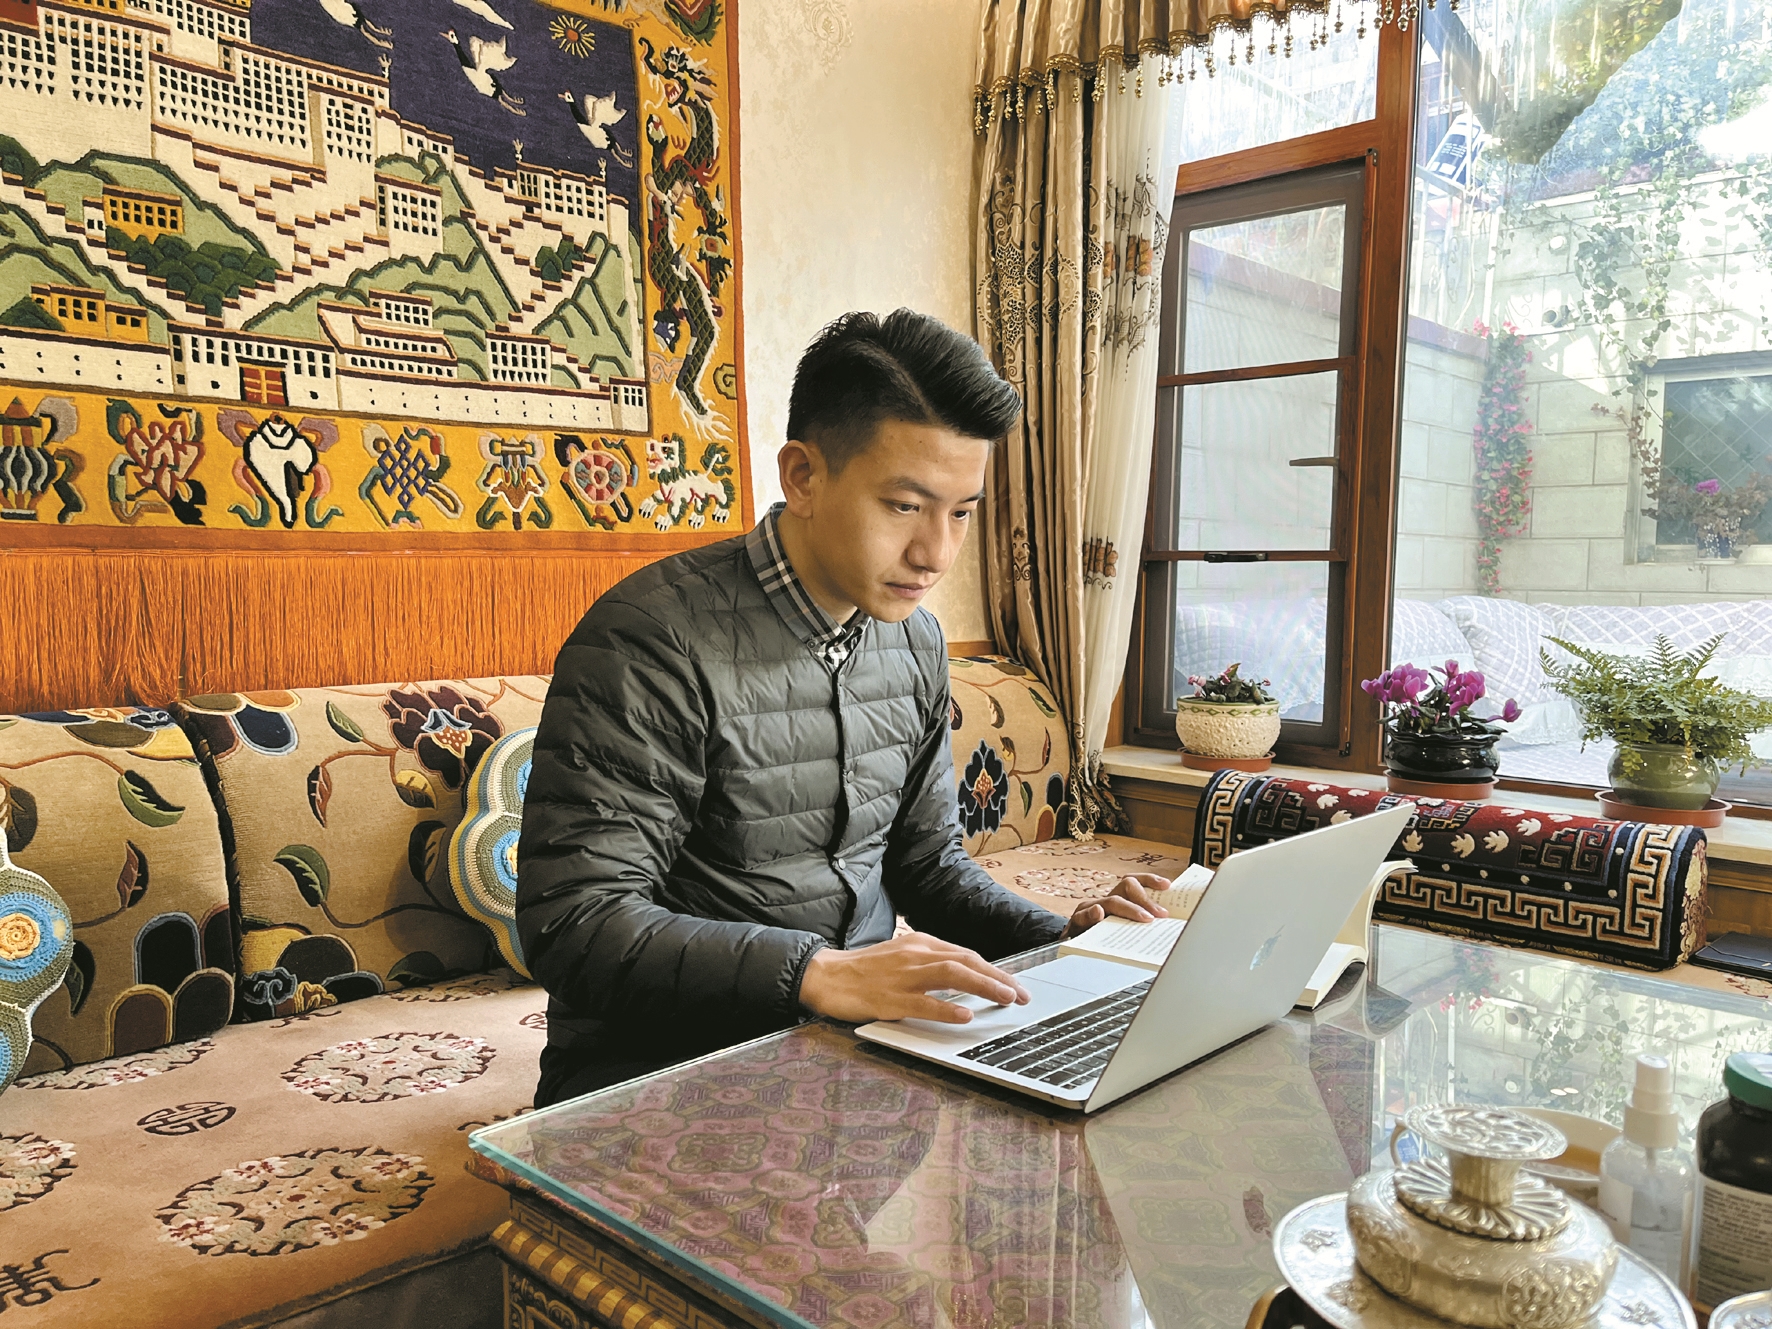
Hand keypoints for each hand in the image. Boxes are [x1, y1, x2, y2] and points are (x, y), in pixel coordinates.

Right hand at [798, 932, 1030, 1024]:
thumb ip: (929, 964)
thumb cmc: (864, 971)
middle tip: (1023, 995)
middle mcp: (915, 955)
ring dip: (984, 985)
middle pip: (966, 961)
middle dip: (999, 977)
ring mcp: (903, 976)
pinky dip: (947, 1007)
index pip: (966, 954)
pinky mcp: (890, 998)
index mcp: (919, 944)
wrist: (825, 975)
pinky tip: (966, 1014)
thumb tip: (964, 975)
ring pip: (952, 975)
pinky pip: (923, 1002)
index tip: (1014, 984)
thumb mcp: (900, 957)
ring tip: (1007, 998)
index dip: (994, 970)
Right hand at [1063, 874, 1170, 938]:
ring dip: (1130, 909)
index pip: (1135, 882)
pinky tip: (1098, 915)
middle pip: (1126, 886)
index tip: (1167, 886)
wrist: (1073, 947)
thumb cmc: (1102, 937)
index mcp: (1119, 898)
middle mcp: (1106, 899)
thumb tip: (1167, 924)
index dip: (1151, 881)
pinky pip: (1084, 916)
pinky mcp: (1078, 921)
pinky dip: (1092, 915)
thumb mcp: (1122, 927)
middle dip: (1145, 899)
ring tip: (1144, 917)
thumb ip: (1139, 922)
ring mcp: (1091, 908)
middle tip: (1161, 915)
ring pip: (1111, 901)